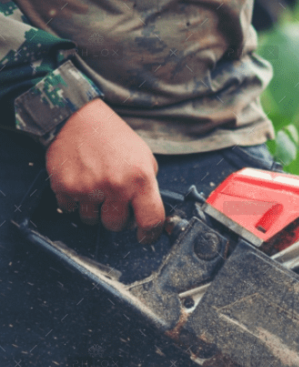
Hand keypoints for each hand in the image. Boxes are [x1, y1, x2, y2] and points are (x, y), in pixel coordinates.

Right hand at [46, 98, 165, 243]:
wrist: (77, 117)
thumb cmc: (114, 138)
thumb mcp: (144, 158)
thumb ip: (149, 188)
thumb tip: (152, 216)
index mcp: (140, 179)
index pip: (151, 221)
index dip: (150, 234)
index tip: (146, 236)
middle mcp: (115, 186)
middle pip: (117, 225)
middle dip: (117, 218)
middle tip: (114, 201)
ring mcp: (88, 188)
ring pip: (92, 220)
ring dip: (94, 210)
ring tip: (96, 188)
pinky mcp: (65, 187)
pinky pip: (70, 209)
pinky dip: (74, 201)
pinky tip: (80, 183)